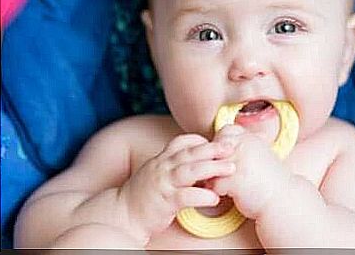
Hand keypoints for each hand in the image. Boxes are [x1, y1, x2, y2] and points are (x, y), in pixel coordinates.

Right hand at [119, 134, 235, 239]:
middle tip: (232, 147)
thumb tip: (198, 160)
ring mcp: (163, 184)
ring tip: (231, 168)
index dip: (200, 140)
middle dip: (213, 149)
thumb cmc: (144, 194)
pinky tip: (215, 198)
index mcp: (161, 159)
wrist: (122, 214)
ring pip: (190, 171)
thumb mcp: (157, 172)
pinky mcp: (164, 203)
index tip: (217, 141)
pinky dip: (201, 196)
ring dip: (212, 168)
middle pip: (190, 153)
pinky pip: (185, 197)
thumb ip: (174, 164)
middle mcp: (162, 168)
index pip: (181, 142)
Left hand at [210, 125, 291, 219]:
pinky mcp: (236, 180)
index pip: (225, 131)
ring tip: (224, 184)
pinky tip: (228, 194)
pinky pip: (214, 184)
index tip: (227, 157)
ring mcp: (240, 162)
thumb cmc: (269, 180)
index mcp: (251, 137)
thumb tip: (215, 145)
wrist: (284, 200)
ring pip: (211, 166)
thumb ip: (242, 146)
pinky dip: (218, 191)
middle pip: (214, 148)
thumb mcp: (259, 154)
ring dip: (214, 176)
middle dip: (213, 160)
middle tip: (223, 173)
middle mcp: (245, 146)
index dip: (221, 143)